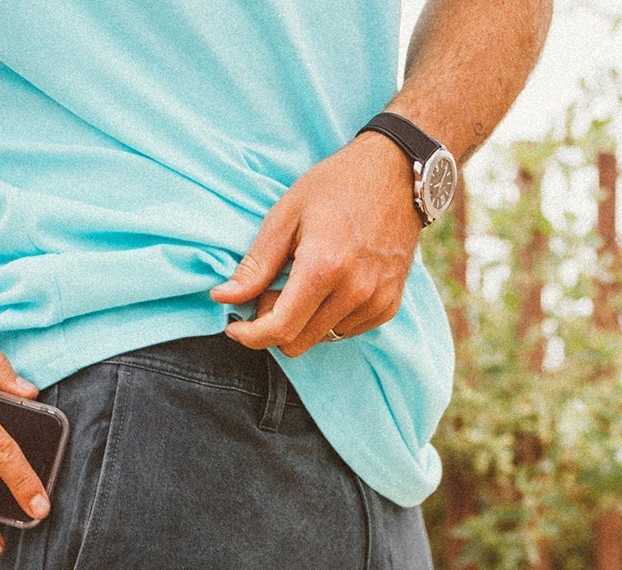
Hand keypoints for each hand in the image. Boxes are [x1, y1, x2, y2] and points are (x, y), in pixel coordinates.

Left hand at [212, 132, 422, 357]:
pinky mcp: (388, 307)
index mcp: (323, 267)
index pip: (280, 329)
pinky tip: (332, 284)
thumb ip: (256, 263)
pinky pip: (345, 331)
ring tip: (305, 281)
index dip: (250, 336)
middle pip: (297, 343)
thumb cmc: (337, 186)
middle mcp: (354, 292)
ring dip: (303, 320)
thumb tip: (223, 297)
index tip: (236, 327)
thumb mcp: (287, 215)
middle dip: (275, 325)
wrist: (398, 174)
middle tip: (272, 289)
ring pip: (320, 339)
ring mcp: (375, 302)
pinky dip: (329, 317)